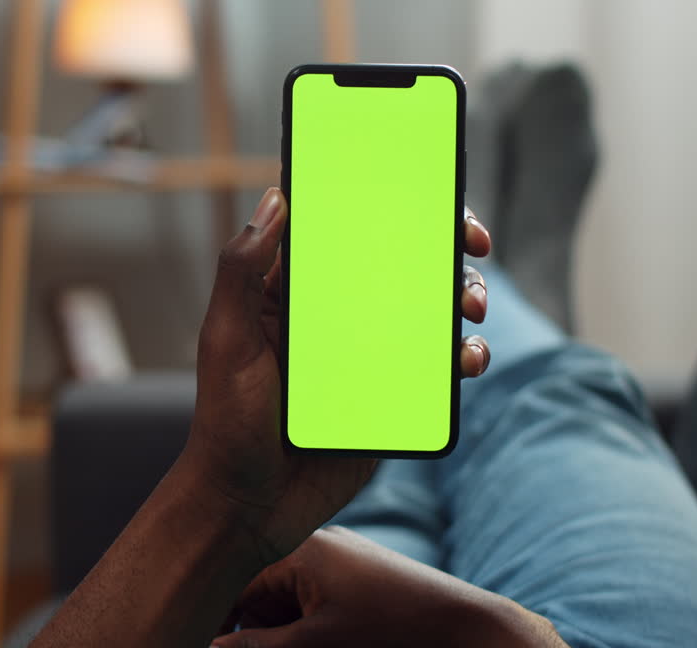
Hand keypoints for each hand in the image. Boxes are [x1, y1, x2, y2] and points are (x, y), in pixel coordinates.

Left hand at [171, 188, 493, 565]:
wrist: (248, 506)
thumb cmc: (225, 422)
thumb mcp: (226, 338)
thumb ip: (242, 270)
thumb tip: (276, 198)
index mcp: (295, 291)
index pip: (346, 230)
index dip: (387, 201)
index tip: (423, 190)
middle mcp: (337, 315)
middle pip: (403, 262)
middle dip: (445, 245)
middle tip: (471, 245)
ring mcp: (369, 355)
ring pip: (430, 310)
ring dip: (463, 296)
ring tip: (470, 308)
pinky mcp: (393, 396)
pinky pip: (438, 367)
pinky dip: (464, 356)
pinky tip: (468, 360)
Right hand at [212, 527, 562, 647]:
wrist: (468, 629)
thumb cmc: (395, 631)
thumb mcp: (316, 644)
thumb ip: (254, 647)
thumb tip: (207, 645)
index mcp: (299, 551)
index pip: (235, 587)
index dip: (219, 623)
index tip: (206, 642)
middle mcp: (315, 546)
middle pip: (260, 596)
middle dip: (256, 633)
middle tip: (262, 647)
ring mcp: (339, 561)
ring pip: (287, 604)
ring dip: (283, 634)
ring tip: (314, 644)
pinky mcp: (358, 579)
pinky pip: (315, 603)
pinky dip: (309, 628)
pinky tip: (330, 641)